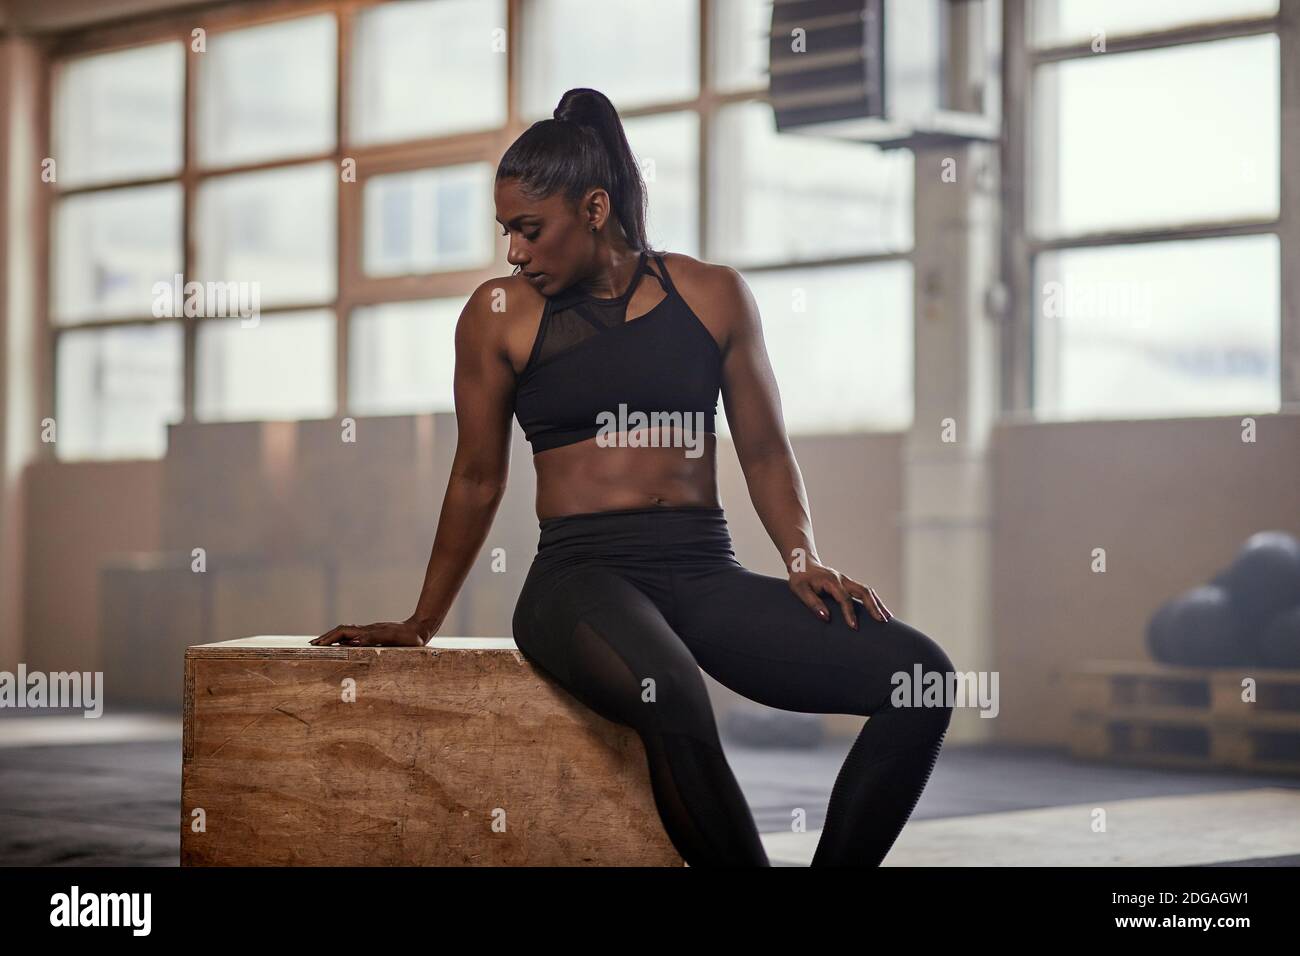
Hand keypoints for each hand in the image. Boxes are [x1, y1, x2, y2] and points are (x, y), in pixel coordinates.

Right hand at [310, 616, 432, 647]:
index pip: (343, 632)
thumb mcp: (392, 638)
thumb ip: (373, 639)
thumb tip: (353, 641)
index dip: (329, 638)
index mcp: (369, 631)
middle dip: (326, 637)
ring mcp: (370, 631)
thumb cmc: (409, 637)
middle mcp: (367, 630)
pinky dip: (343, 639)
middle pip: (341, 630)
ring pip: (347, 632)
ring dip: (333, 637)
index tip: (317, 644)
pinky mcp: (375, 634)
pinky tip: (341, 645)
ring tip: (321, 644)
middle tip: (312, 645)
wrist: (420, 629)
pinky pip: (354, 636)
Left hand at [788, 560, 891, 628]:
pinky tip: (880, 611)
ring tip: (887, 618)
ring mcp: (847, 581)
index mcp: (831, 581)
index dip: (850, 613)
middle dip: (874, 606)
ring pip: (868, 590)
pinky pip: (864, 591)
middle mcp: (842, 579)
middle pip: (864, 591)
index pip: (844, 598)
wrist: (803, 564)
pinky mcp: (848, 584)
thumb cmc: (800, 578)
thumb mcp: (800, 590)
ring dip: (878, 603)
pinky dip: (874, 601)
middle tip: (882, 621)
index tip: (854, 627)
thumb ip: (812, 603)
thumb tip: (826, 618)